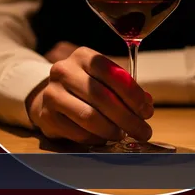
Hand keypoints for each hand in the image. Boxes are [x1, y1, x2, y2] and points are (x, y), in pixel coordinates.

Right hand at [27, 46, 153, 144]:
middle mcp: (64, 71)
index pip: (112, 73)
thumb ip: (125, 89)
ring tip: (123, 135)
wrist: (48, 97)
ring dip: (112, 130)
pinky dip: (96, 138)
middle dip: (128, 118)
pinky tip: (103, 138)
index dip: (133, 94)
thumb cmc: (85, 87)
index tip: (147, 111)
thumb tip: (147, 104)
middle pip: (102, 97)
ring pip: (89, 117)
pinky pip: (78, 133)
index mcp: (83, 56)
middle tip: (143, 131)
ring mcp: (52, 93)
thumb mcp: (104, 79)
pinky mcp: (47, 116)